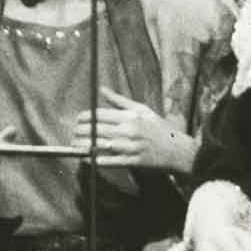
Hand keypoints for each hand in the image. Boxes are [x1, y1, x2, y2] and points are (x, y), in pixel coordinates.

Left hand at [74, 87, 196, 171]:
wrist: (177, 151)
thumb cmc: (159, 129)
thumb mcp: (142, 110)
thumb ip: (120, 100)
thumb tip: (101, 89)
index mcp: (130, 116)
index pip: (100, 114)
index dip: (84, 117)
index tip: (77, 120)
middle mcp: (128, 130)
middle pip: (96, 129)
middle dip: (80, 131)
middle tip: (73, 133)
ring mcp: (130, 147)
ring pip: (99, 145)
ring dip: (83, 146)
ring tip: (75, 145)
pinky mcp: (132, 161)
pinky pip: (110, 161)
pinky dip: (96, 160)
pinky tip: (87, 158)